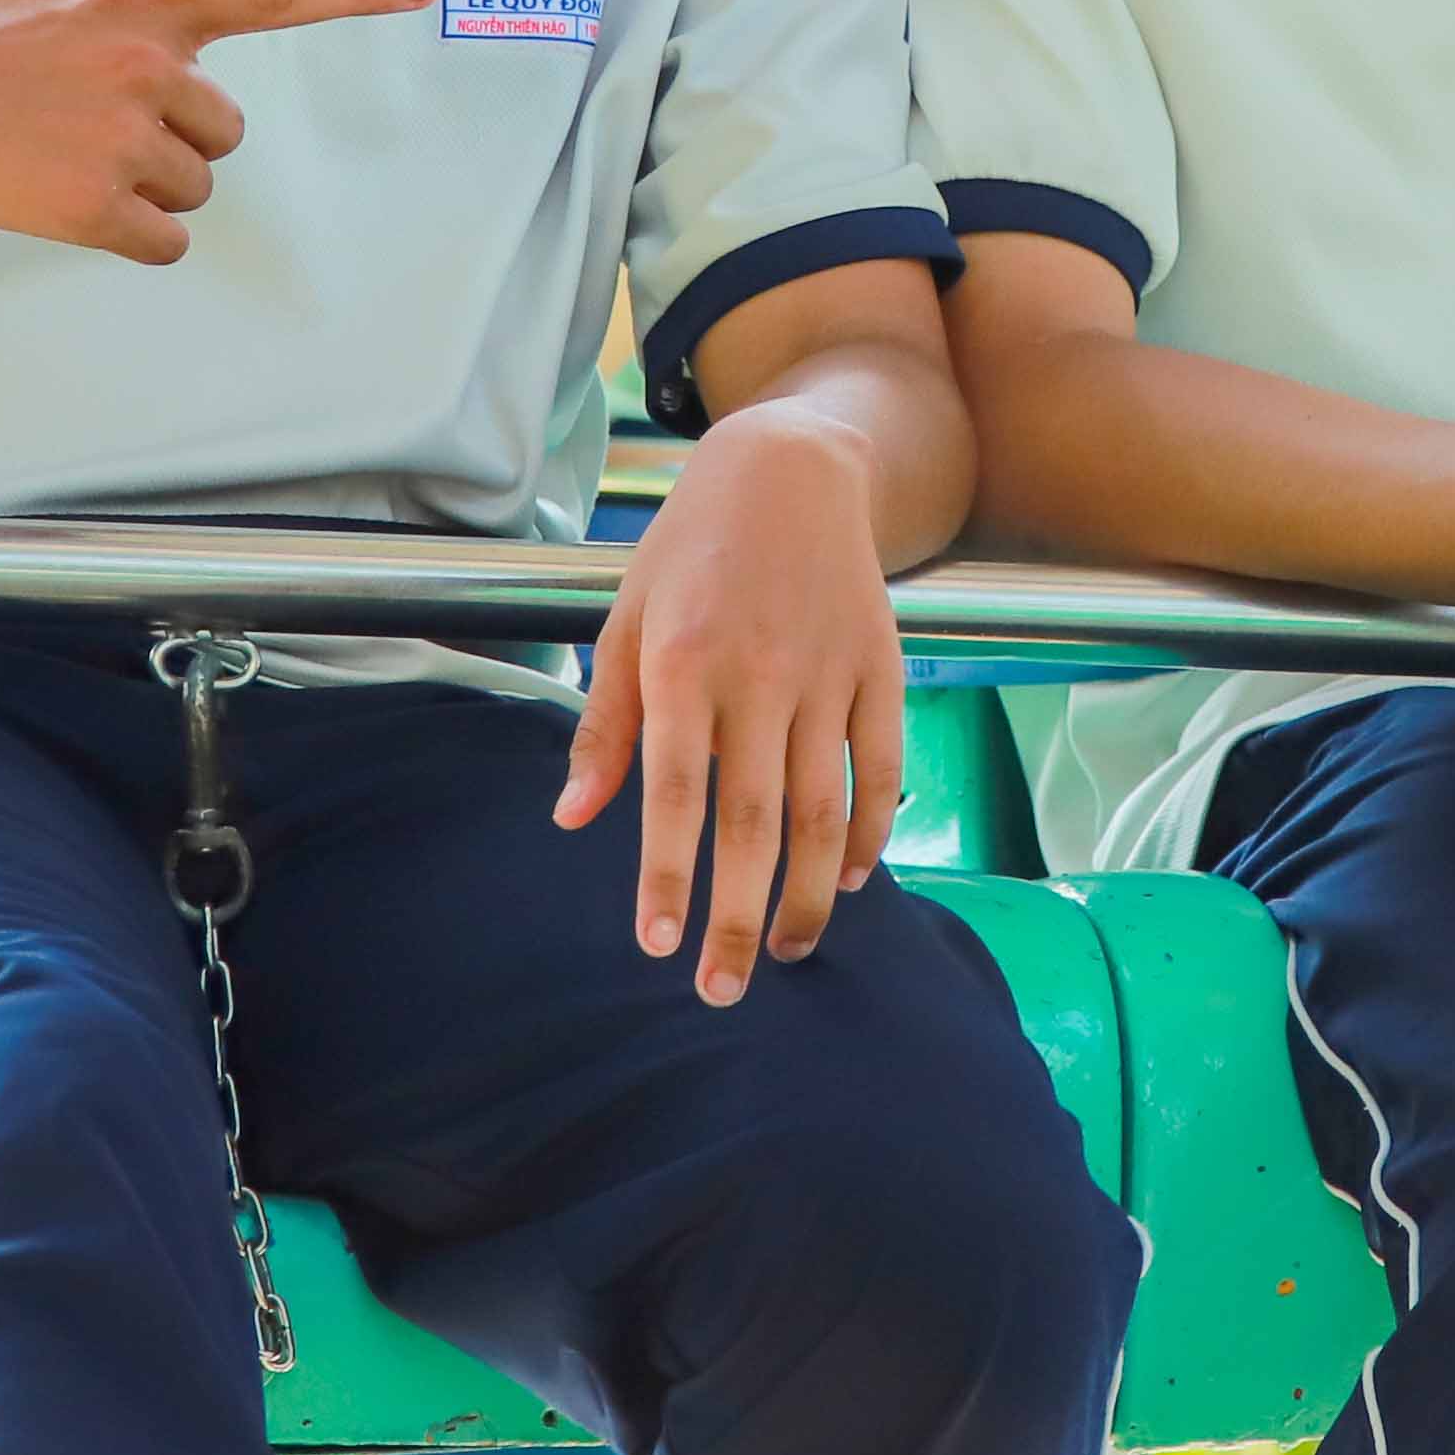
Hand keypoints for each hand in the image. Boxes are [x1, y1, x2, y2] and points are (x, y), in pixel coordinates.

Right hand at [0, 0, 432, 260]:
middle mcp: (151, 64)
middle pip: (227, 128)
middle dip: (175, 132)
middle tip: (89, 113)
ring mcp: (125, 139)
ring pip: (196, 185)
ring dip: (149, 183)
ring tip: (68, 149)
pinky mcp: (94, 206)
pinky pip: (165, 241)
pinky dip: (133, 236)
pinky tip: (70, 200)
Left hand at [556, 416, 905, 1002]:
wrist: (790, 466)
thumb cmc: (691, 548)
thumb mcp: (628, 619)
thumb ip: (605, 724)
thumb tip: (572, 818)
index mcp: (684, 662)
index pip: (673, 793)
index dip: (666, 875)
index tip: (655, 943)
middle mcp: (759, 674)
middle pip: (754, 821)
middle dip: (738, 916)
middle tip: (722, 988)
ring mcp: (828, 674)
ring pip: (823, 809)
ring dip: (806, 892)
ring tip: (786, 950)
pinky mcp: (879, 669)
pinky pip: (881, 768)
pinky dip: (871, 831)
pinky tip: (847, 878)